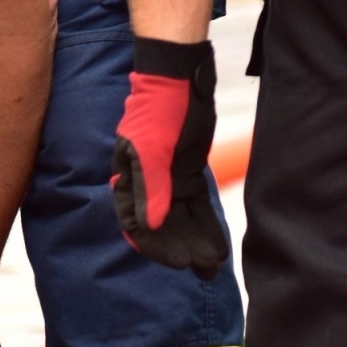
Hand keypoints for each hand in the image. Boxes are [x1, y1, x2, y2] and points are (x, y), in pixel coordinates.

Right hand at [112, 37, 228, 279]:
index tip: (180, 262)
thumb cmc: (161, 110)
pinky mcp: (186, 174)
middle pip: (163, 228)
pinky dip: (206, 226)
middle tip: (204, 268)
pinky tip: (217, 244)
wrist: (179, 78)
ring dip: (196, 242)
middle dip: (182, 249)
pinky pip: (196, 208)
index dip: (159, 247)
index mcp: (128, 182)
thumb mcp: (155, 149)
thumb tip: (152, 226)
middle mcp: (146, 187)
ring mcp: (167, 182)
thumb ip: (153, 188)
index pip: (139, 226)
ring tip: (214, 264)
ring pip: (181, 221)